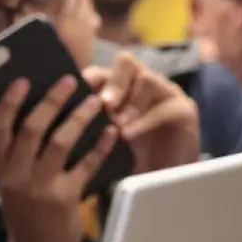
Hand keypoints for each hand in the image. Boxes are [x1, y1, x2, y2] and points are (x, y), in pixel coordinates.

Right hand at [0, 76, 119, 241]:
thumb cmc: (25, 209)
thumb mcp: (9, 181)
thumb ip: (14, 153)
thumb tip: (35, 110)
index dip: (10, 102)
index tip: (23, 80)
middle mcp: (15, 175)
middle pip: (32, 128)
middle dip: (51, 100)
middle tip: (68, 81)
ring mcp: (39, 187)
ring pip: (60, 142)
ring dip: (78, 117)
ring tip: (94, 100)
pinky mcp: (64, 198)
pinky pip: (85, 165)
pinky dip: (99, 146)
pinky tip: (110, 132)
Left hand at [83, 52, 199, 173]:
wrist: (162, 179)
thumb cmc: (128, 157)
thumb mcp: (103, 139)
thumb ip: (87, 124)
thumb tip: (57, 118)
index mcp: (119, 86)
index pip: (100, 71)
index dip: (87, 79)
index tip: (74, 96)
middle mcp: (142, 83)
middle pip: (127, 62)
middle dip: (113, 82)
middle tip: (103, 104)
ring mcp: (165, 92)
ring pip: (147, 79)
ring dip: (130, 101)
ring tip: (117, 124)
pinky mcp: (184, 109)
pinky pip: (165, 107)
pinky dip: (144, 121)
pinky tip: (128, 135)